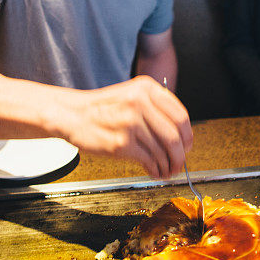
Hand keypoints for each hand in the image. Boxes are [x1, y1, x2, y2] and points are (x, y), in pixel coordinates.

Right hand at [67, 75, 192, 179]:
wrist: (72, 115)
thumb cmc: (102, 108)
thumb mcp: (131, 95)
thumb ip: (155, 108)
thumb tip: (180, 136)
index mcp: (146, 88)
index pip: (180, 115)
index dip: (188, 135)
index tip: (187, 145)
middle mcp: (140, 103)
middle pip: (175, 135)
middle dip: (181, 155)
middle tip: (180, 162)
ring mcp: (130, 123)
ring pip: (163, 150)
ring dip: (168, 165)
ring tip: (167, 170)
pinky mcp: (121, 144)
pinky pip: (149, 160)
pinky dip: (156, 169)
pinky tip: (154, 171)